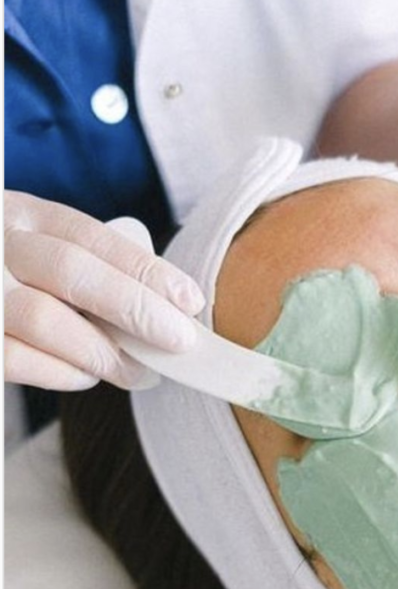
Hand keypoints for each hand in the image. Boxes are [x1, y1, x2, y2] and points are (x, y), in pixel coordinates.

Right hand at [4, 191, 203, 390]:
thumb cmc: (9, 278)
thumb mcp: (36, 251)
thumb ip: (86, 267)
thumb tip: (165, 310)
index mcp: (18, 213)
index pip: (90, 236)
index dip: (145, 269)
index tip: (190, 301)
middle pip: (73, 271)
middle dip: (137, 309)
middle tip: (179, 342)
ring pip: (44, 320)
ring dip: (103, 353)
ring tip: (137, 371)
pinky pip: (16, 359)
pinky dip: (62, 373)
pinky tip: (85, 375)